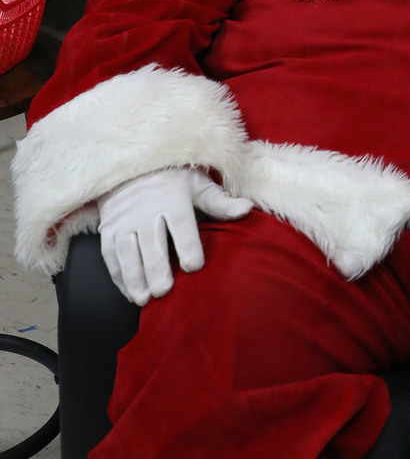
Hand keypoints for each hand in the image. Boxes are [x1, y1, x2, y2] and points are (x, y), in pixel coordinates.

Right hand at [98, 167, 252, 305]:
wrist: (133, 163)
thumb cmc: (173, 177)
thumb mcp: (198, 184)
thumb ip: (220, 202)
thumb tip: (248, 208)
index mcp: (173, 199)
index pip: (181, 225)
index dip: (188, 247)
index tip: (194, 267)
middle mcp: (146, 210)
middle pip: (152, 243)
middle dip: (157, 269)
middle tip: (163, 291)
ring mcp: (124, 220)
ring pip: (128, 252)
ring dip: (134, 277)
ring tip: (143, 299)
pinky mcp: (108, 228)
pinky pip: (110, 254)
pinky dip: (118, 276)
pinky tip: (129, 292)